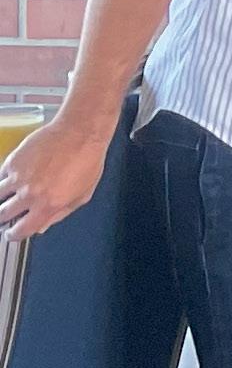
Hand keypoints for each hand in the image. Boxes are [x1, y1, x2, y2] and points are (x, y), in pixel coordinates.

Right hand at [0, 113, 111, 240]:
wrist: (80, 132)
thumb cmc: (87, 161)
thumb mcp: (82, 195)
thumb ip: (59, 214)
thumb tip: (42, 227)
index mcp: (48, 205)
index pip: (21, 230)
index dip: (14, 235)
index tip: (12, 234)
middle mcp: (30, 194)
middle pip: (3, 215)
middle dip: (3, 218)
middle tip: (6, 216)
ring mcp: (18, 177)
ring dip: (2, 198)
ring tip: (8, 197)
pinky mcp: (12, 162)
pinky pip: (1, 176)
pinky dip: (5, 179)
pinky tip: (13, 178)